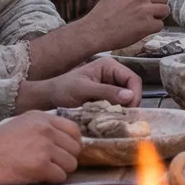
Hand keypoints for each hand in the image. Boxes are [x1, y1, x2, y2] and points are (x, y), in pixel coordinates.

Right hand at [0, 112, 79, 184]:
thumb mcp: (20, 125)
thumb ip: (43, 129)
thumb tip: (68, 142)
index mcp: (41, 117)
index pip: (74, 130)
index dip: (72, 144)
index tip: (64, 153)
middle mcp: (45, 129)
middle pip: (75, 148)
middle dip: (66, 159)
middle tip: (51, 165)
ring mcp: (44, 146)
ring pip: (71, 164)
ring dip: (60, 171)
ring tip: (42, 172)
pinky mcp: (40, 165)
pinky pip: (61, 177)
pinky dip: (52, 181)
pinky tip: (37, 178)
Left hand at [17, 58, 141, 111]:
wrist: (49, 98)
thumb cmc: (62, 89)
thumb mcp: (84, 90)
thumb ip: (106, 92)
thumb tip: (129, 96)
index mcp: (109, 66)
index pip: (133, 79)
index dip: (135, 94)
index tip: (130, 109)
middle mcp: (112, 74)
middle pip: (132, 89)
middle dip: (130, 103)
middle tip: (124, 117)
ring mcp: (110, 86)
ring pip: (126, 98)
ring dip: (123, 109)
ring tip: (117, 119)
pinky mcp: (106, 97)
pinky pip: (118, 104)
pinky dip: (117, 112)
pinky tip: (111, 118)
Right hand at [77, 0, 169, 51]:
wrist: (95, 31)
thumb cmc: (103, 13)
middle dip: (158, 5)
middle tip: (148, 13)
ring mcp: (145, 10)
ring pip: (165, 11)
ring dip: (158, 17)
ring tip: (145, 21)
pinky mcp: (147, 25)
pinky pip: (160, 25)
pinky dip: (153, 28)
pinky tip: (141, 29)